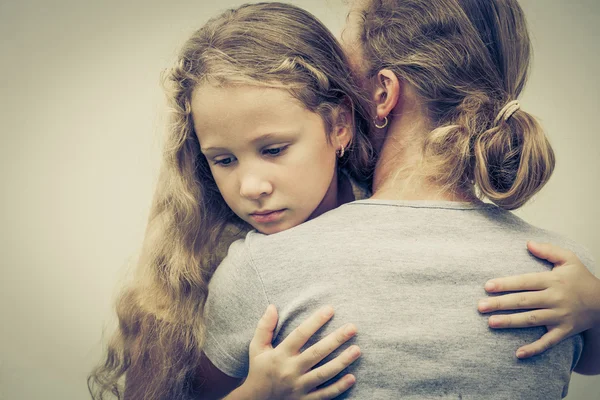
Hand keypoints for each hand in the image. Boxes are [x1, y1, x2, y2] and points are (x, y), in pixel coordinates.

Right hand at [237, 305, 359, 399]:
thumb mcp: (256, 348)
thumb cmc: (259, 370)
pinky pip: (324, 395)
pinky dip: (338, 387)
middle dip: (336, 340)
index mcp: (280, 355)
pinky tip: (352, 377)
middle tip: (352, 328)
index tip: (330, 309)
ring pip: (324, 373)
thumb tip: (272, 306)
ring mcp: (299, 387)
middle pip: (316, 353)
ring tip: (357, 349)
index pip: (300, 334)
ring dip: (341, 362)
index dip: (315, 321)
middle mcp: (290, 370)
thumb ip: (264, 327)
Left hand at [478, 241, 599, 358]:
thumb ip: (548, 250)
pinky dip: (534, 348)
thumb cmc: (581, 278)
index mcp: (553, 280)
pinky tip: (518, 353)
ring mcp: (560, 316)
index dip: (506, 284)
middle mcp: (555, 298)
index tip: (487, 286)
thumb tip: (528, 243)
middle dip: (501, 304)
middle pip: (524, 301)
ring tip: (490, 323)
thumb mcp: (569, 259)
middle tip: (480, 306)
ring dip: (511, 322)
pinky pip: (548, 342)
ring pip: (532, 320)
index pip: (525, 282)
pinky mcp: (564, 331)